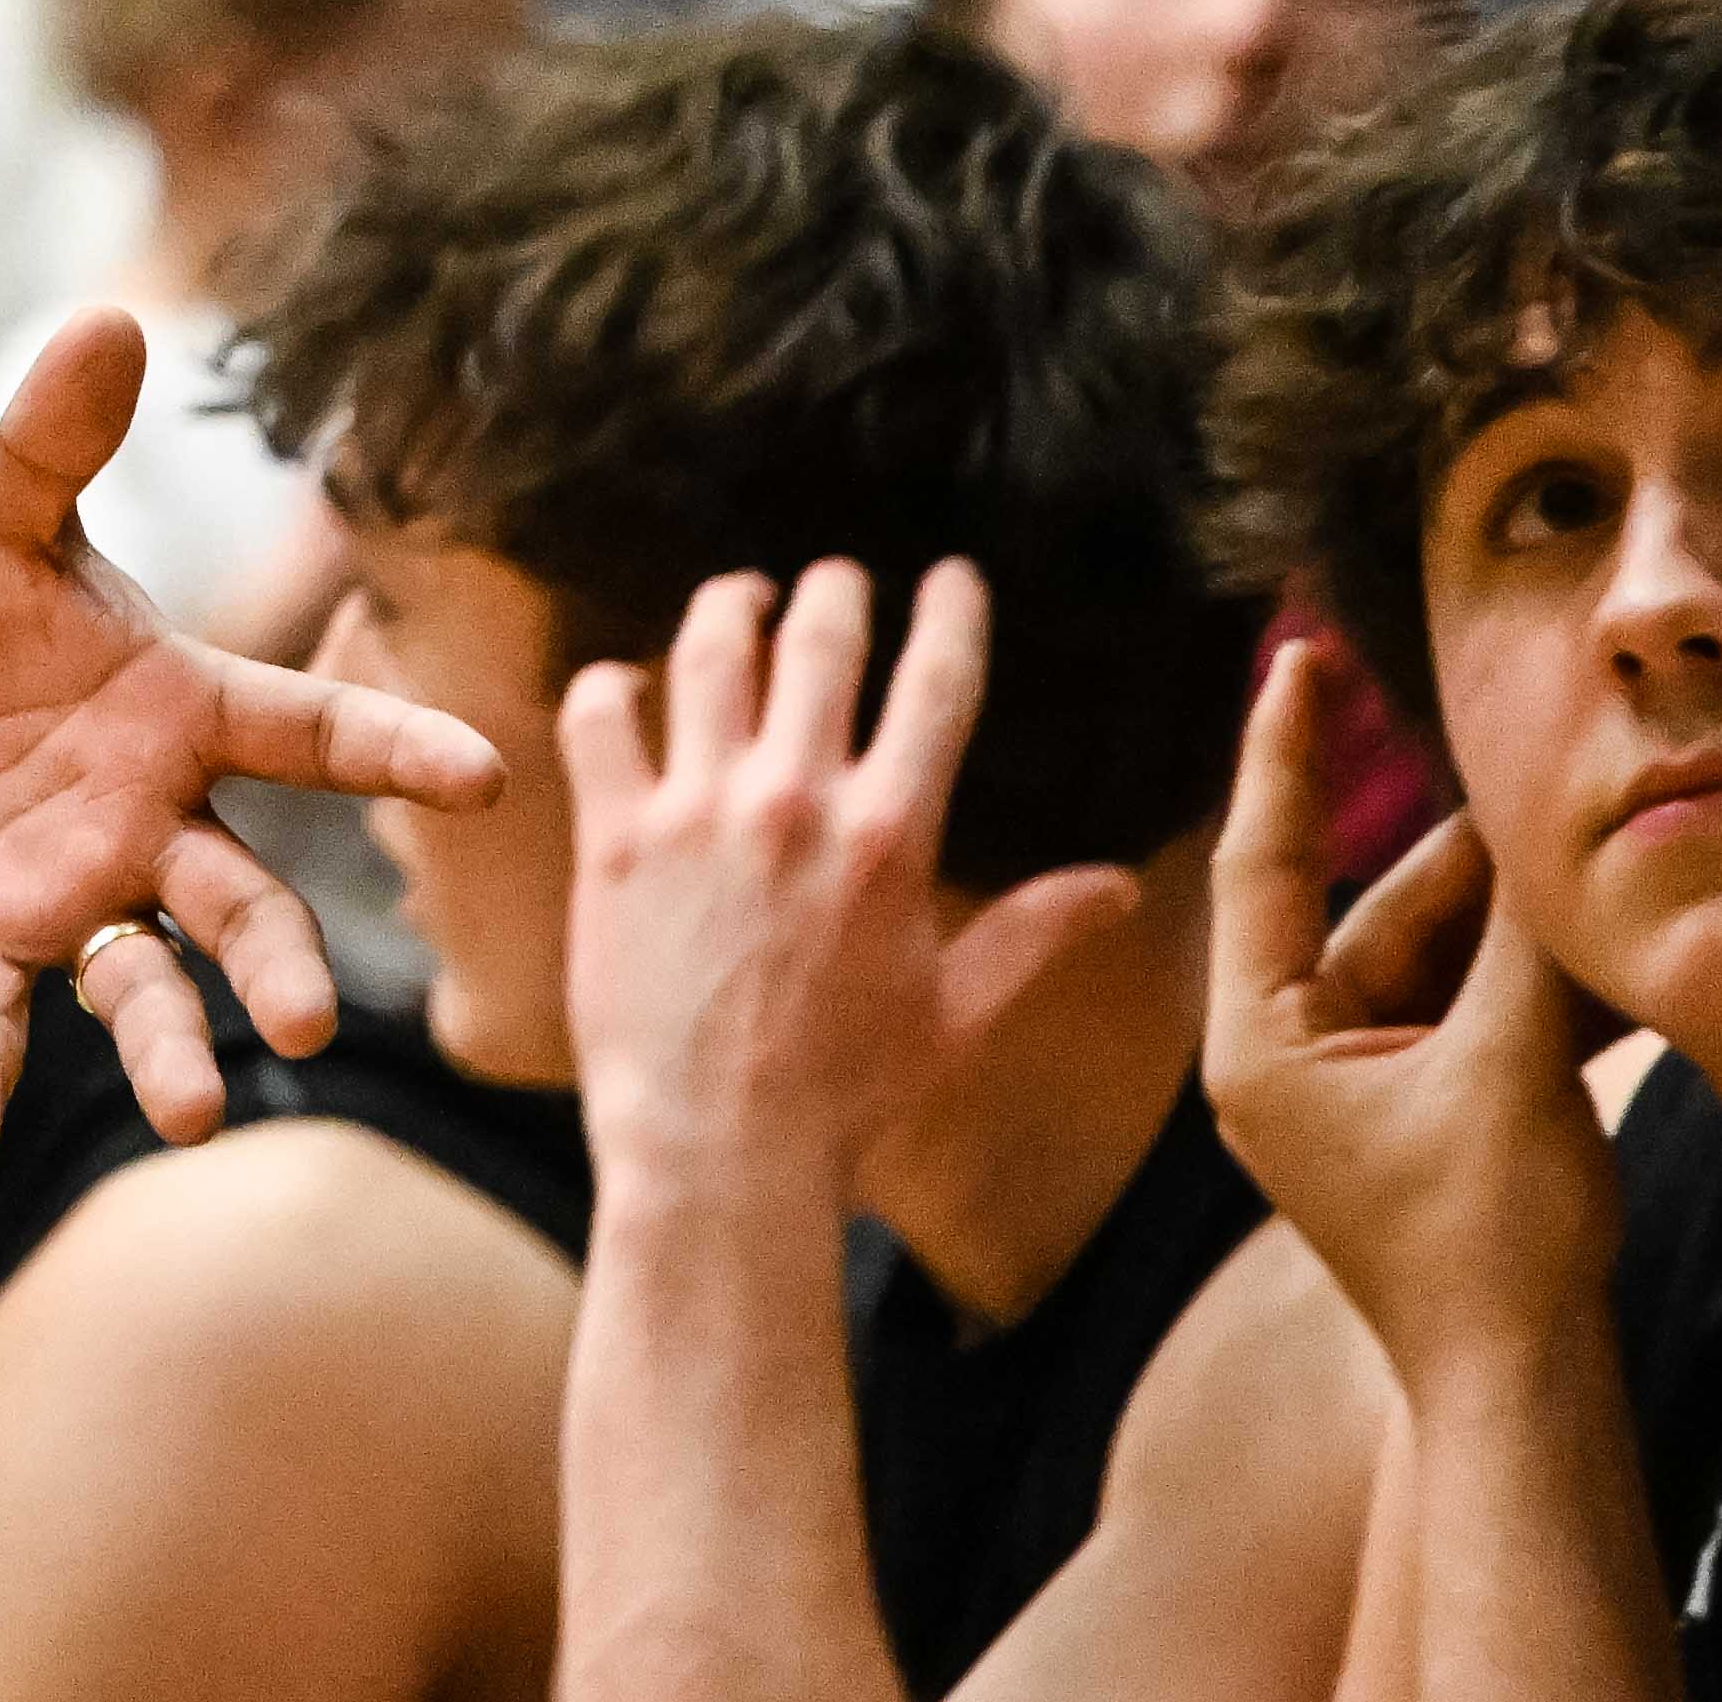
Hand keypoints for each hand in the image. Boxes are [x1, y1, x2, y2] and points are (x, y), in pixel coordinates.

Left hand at [0, 308, 502, 1163]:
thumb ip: (52, 436)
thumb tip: (109, 314)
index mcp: (179, 712)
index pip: (310, 732)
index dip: (396, 747)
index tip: (485, 772)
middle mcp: (149, 822)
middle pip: (245, 900)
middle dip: (284, 963)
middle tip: (314, 1022)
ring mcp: (72, 897)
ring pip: (143, 983)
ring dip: (172, 1048)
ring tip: (198, 1112)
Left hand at [562, 560, 1140, 1215]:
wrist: (720, 1145)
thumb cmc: (848, 1090)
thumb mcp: (960, 1011)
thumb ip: (1035, 933)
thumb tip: (1120, 886)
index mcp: (890, 837)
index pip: (937, 687)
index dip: (951, 616)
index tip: (952, 576)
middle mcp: (794, 802)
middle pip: (820, 644)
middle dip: (836, 593)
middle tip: (839, 579)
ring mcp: (694, 810)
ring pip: (709, 655)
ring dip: (730, 609)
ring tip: (742, 598)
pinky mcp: (612, 834)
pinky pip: (600, 716)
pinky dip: (612, 684)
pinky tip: (625, 683)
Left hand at [1201, 635, 1621, 1390]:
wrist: (1522, 1387)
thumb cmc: (1495, 1239)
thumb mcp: (1512, 1068)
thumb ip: (1522, 945)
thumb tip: (1535, 829)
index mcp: (1259, 1037)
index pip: (1265, 859)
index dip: (1286, 751)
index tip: (1294, 655)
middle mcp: (1283, 1053)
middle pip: (1365, 910)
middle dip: (1454, 853)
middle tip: (1523, 768)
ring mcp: (1347, 1088)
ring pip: (1427, 961)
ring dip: (1503, 919)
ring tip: (1576, 846)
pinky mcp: (1411, 1117)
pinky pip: (1459, 1016)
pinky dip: (1520, 983)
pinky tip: (1593, 935)